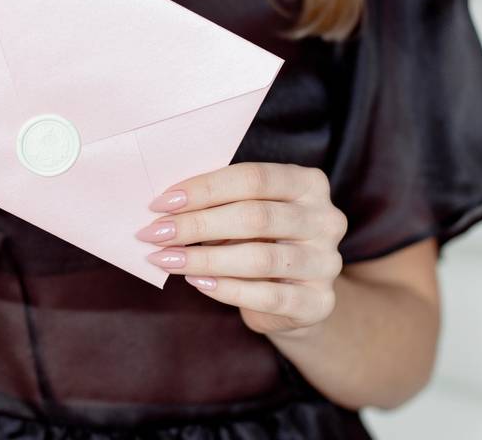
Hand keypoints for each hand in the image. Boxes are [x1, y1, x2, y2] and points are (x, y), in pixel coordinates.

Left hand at [137, 162, 346, 335]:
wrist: (295, 297)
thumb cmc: (259, 241)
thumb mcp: (243, 211)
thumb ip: (217, 202)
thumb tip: (164, 205)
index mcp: (307, 184)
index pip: (253, 178)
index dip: (204, 188)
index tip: (161, 202)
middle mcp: (326, 219)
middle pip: (255, 216)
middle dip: (197, 225)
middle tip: (155, 233)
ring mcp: (326, 262)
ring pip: (259, 258)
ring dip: (204, 259)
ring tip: (167, 260)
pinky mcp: (319, 302)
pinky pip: (267, 296)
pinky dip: (226, 289)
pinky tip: (197, 282)